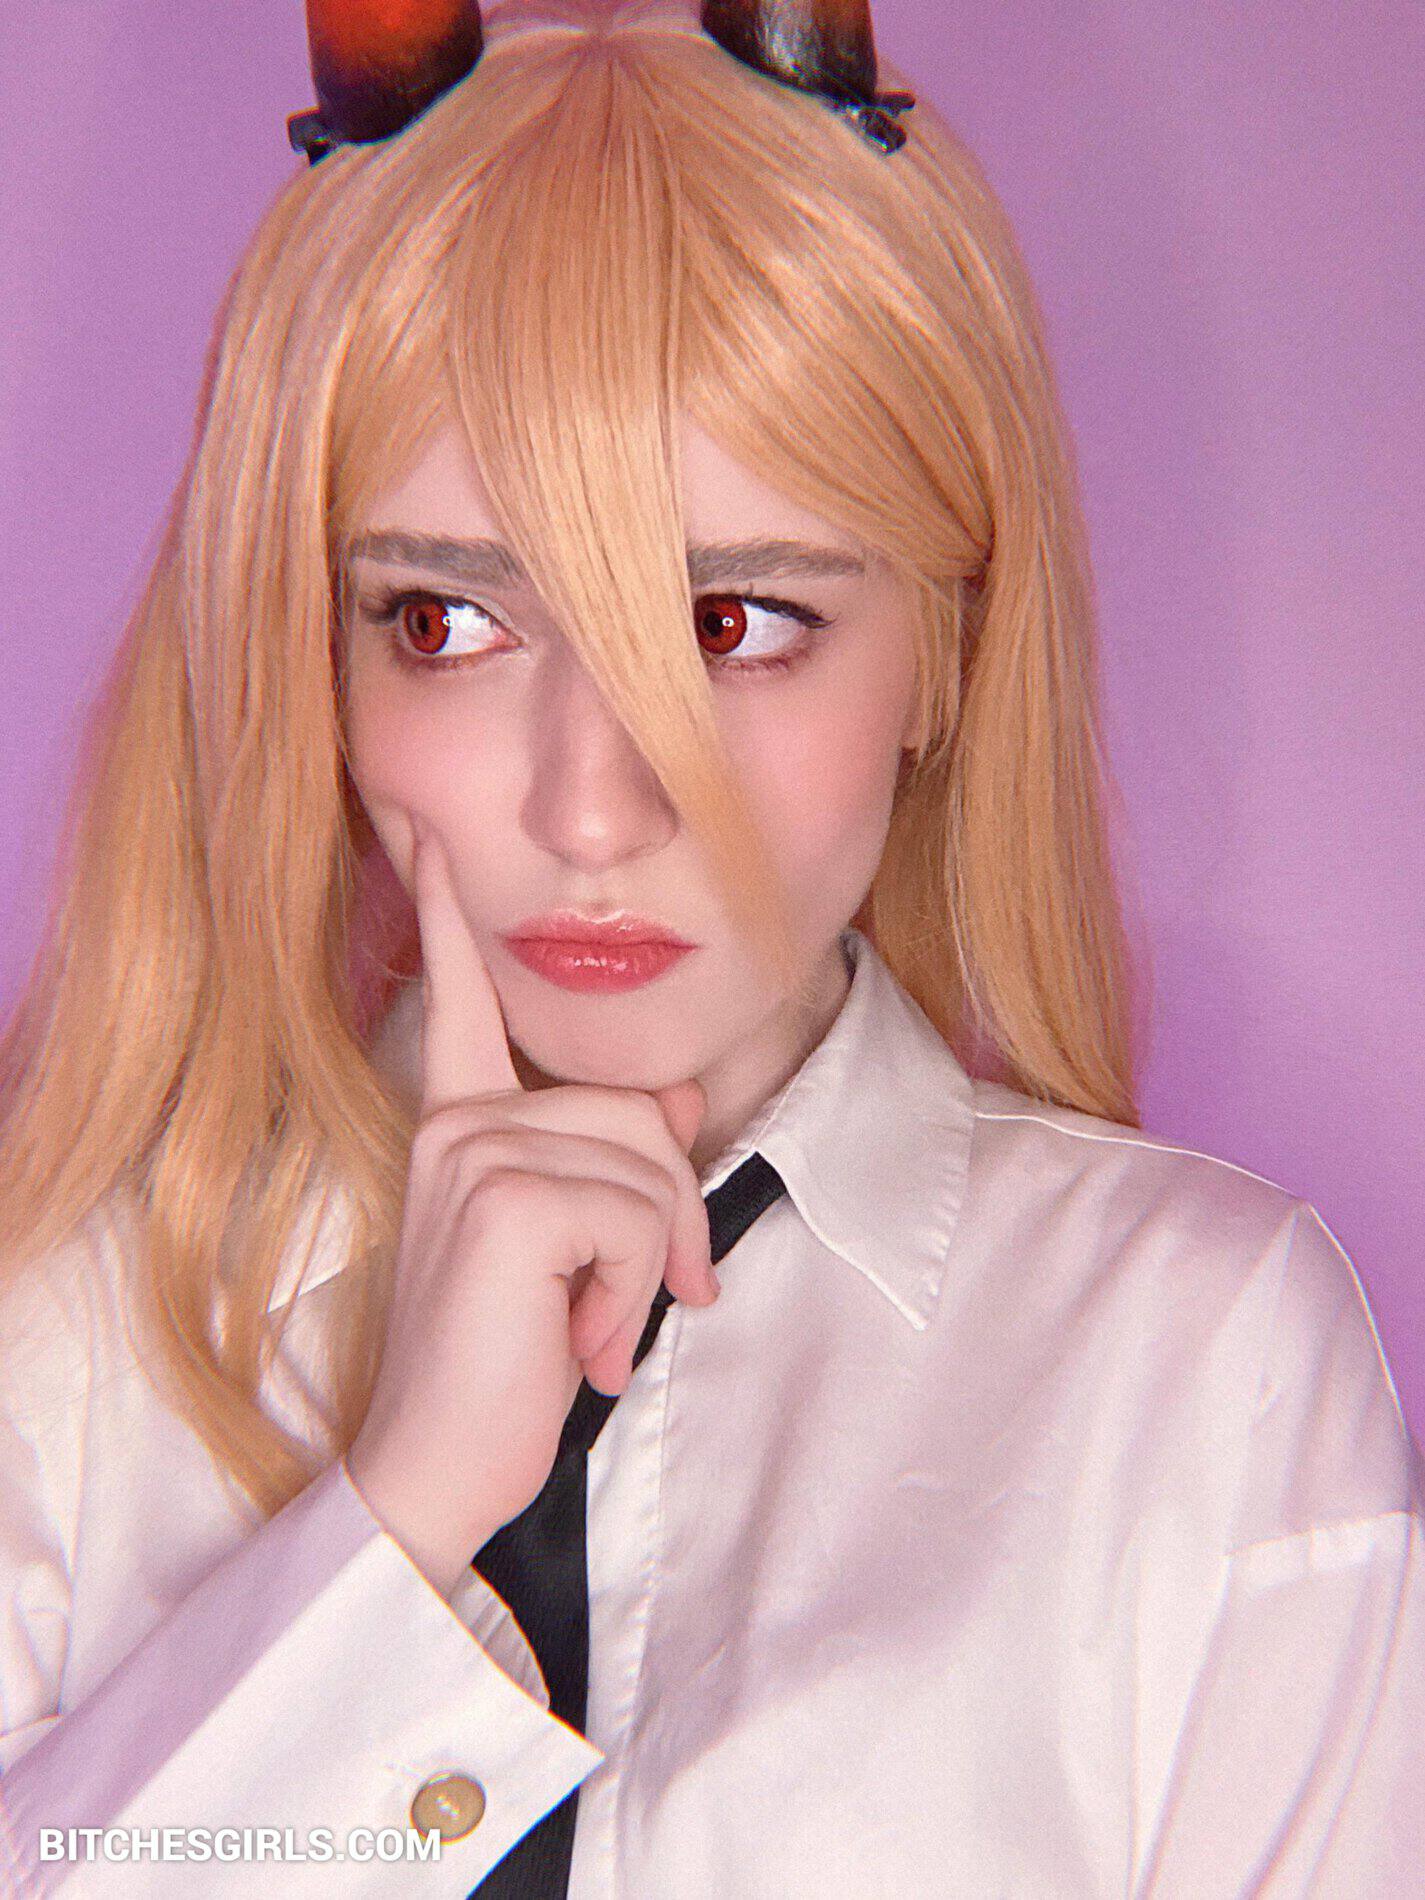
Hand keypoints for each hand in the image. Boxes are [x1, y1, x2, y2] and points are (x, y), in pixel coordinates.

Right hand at [345, 824, 715, 1599]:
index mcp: (458, 1121)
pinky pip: (640, 1213)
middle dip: (670, 1214)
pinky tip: (579, 1345)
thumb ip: (617, 1163)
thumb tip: (687, 1100)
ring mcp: (475, 1151)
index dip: (451, 914)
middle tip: (636, 1302)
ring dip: (651, 1267)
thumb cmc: (504, 1358)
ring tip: (589, 1331)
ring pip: (652, 1163)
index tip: (427, 830)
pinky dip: (636, 1292)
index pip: (460, 999)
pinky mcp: (509, 1197)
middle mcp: (457, 1121)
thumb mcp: (573, 1250)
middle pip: (640, 1108)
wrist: (437, 1466)